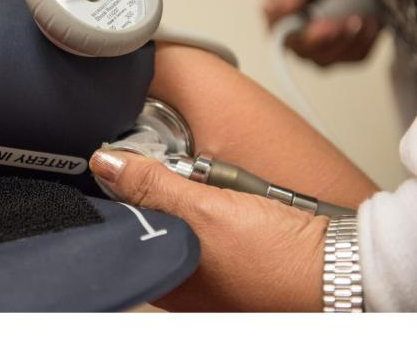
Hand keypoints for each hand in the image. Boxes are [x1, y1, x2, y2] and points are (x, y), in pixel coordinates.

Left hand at [90, 149, 327, 311]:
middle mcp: (177, 276)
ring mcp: (202, 266)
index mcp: (163, 276)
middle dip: (149, 190)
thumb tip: (106, 165)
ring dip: (180, 190)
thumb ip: (152, 187)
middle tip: (168, 170)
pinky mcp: (226, 251)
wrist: (336, 266)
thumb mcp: (202, 213)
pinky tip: (218, 193)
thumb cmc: (274, 260)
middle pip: (145, 220)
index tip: (115, 165)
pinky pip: (201, 217)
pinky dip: (203, 199)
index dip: (113, 195)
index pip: (119, 230)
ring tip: (201, 184)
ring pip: (173, 215)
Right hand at [264, 0, 380, 65]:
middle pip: (305, 53)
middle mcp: (295, 25)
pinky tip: (370, 23)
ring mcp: (320, 36)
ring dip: (349, 43)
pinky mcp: (343, 42)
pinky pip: (351, 57)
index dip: (304, 38)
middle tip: (353, 21)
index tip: (327, 26)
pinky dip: (363, 44)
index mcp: (280, 5)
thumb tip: (271, 7)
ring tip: (365, 19)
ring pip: (326, 59)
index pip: (281, 36)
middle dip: (331, 41)